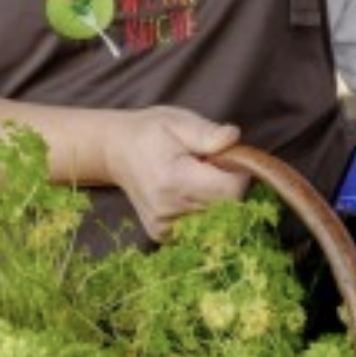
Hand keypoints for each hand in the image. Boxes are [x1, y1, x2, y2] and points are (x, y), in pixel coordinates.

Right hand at [97, 107, 250, 240]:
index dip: (240, 174)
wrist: (116, 151)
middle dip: (230, 186)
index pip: (231, 191)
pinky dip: (203, 212)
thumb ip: (207, 133)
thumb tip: (232, 138)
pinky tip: (189, 194)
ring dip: (217, 201)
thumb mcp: (178, 121)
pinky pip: (200, 228)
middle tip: (211, 165)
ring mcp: (163, 227)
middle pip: (227, 208)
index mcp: (173, 180)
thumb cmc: (150, 133)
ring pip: (216, 221)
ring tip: (198, 178)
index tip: (230, 159)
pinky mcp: (162, 235)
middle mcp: (167, 210)